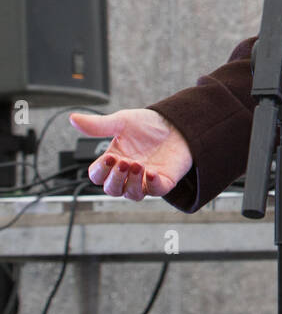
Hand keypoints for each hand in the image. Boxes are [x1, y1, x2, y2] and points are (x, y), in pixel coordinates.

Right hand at [69, 109, 193, 201]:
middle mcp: (127, 174)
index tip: (108, 158)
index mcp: (113, 161)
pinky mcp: (163, 182)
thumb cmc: (148, 125)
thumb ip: (98, 125)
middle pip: (112, 189)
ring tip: (137, 165)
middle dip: (115, 178)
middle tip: (123, 162)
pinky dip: (152, 185)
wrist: (177, 123)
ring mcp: (144, 180)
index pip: (97, 176)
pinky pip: (155, 191)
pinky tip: (151, 173)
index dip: (99, 171)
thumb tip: (73, 119)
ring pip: (131, 194)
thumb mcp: (122, 122)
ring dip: (131, 182)